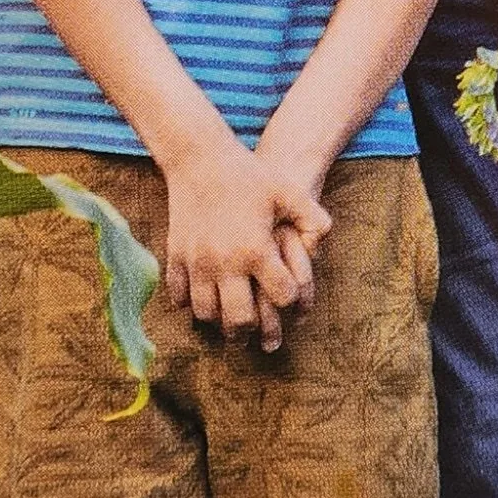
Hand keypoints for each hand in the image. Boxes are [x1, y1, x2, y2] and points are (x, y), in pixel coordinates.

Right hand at [164, 135, 331, 350]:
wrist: (199, 158)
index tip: (290, 298)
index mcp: (257, 249)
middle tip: (256, 338)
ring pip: (207, 314)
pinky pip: (179, 296)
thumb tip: (322, 245)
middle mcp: (226, 262)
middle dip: (251, 332)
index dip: (291, 302)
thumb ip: (312, 218)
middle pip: (239, 319)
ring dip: (219, 323)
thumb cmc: (248, 175)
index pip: (281, 296)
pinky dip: (190, 305)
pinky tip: (202, 302)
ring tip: (229, 325)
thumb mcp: (287, 191)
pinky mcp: (176, 256)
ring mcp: (197, 262)